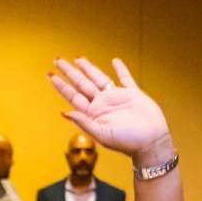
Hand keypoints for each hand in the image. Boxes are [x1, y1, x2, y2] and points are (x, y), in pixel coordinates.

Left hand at [47, 56, 172, 161]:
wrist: (151, 142)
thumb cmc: (127, 142)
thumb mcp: (102, 134)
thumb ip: (84, 122)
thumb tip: (64, 112)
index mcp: (93, 113)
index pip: (73, 96)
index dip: (61, 86)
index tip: (50, 75)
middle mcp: (102, 104)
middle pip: (82, 83)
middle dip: (70, 72)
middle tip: (57, 60)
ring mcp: (117, 98)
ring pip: (99, 78)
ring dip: (89, 68)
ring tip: (78, 59)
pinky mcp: (133, 94)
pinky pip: (125, 79)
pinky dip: (120, 69)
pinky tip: (115, 61)